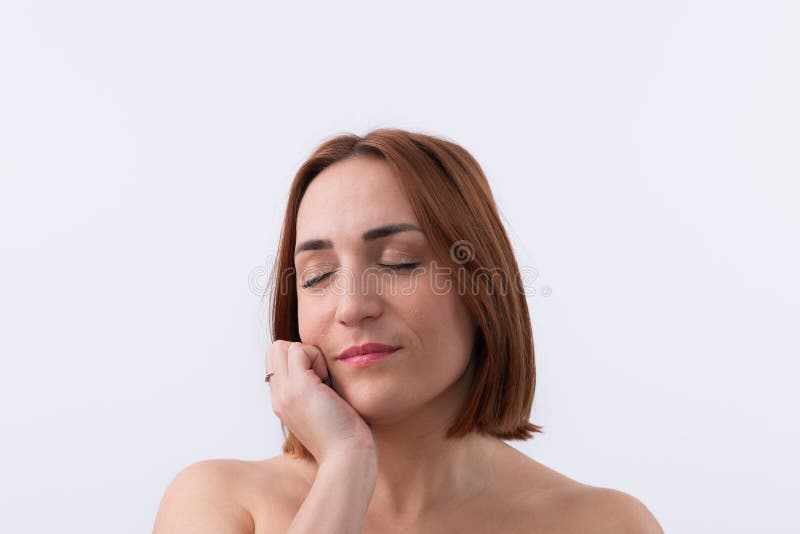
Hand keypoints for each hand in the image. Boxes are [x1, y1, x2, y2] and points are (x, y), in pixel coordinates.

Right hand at [265, 340, 375, 464]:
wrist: (347, 460)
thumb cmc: (347, 438)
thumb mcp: (325, 411)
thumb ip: (318, 392)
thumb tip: (327, 373)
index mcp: (283, 403)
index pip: (278, 363)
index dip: (300, 361)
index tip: (323, 382)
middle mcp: (279, 397)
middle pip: (275, 350)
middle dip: (300, 353)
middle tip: (323, 377)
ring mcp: (285, 393)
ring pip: (281, 346)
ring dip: (309, 355)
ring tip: (326, 382)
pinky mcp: (298, 388)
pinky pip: (299, 349)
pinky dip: (318, 358)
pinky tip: (329, 384)